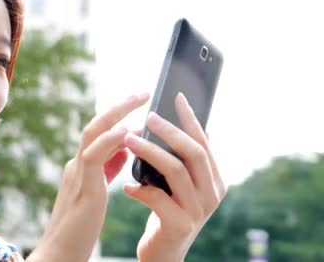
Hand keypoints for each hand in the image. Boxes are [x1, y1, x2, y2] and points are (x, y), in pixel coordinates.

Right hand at [29, 93, 149, 261]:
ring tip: (139, 100)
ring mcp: (77, 173)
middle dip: (119, 106)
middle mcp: (77, 164)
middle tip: (143, 92)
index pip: (100, 133)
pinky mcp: (82, 187)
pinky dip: (110, 140)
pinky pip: (94, 156)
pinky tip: (128, 131)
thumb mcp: (97, 191)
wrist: (60, 253)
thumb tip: (126, 148)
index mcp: (83, 167)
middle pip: (95, 124)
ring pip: (92, 132)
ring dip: (117, 113)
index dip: (119, 117)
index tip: (139, 105)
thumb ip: (108, 168)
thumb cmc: (79, 227)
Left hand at [122, 93, 225, 261]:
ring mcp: (198, 210)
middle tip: (148, 116)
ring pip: (175, 170)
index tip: (176, 97)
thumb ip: (185, 162)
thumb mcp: (180, 186)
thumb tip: (185, 126)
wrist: (163, 254)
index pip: (204, 142)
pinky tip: (127, 187)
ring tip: (128, 141)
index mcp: (214, 181)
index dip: (190, 119)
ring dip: (149, 152)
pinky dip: (140, 189)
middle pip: (193, 152)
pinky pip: (157, 198)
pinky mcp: (180, 225)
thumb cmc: (168, 213)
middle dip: (170, 131)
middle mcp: (212, 194)